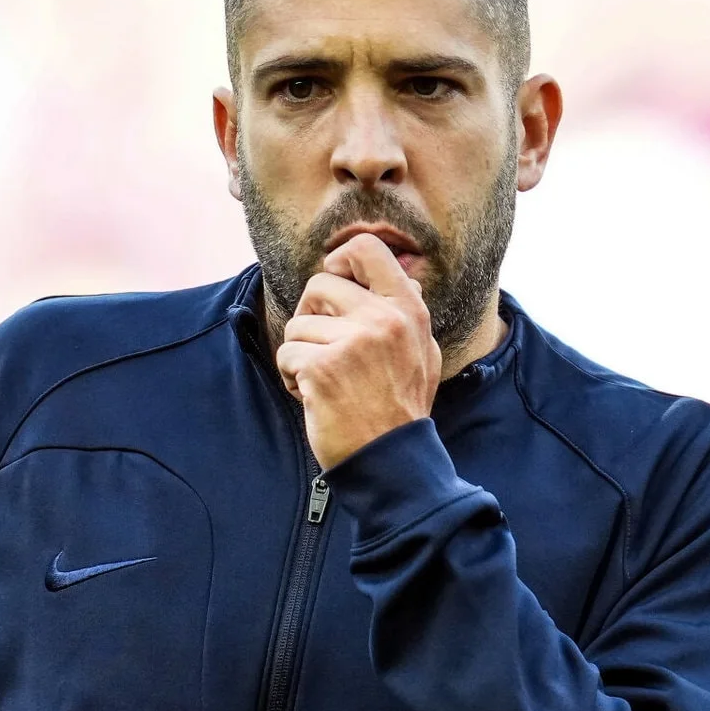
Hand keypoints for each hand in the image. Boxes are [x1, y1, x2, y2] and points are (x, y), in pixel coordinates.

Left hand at [276, 232, 441, 469]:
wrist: (391, 461)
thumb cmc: (401, 409)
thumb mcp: (423, 353)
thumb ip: (408, 313)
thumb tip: (402, 274)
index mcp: (407, 309)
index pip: (367, 249)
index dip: (339, 261)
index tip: (334, 286)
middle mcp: (383, 319)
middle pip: (319, 285)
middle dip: (311, 316)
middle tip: (323, 347)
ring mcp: (352, 342)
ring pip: (297, 325)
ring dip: (301, 354)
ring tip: (325, 381)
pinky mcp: (322, 367)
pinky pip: (286, 354)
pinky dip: (291, 377)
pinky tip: (314, 397)